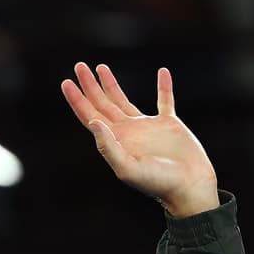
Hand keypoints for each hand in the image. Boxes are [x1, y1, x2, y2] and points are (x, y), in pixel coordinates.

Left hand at [61, 63, 217, 216]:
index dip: (77, 100)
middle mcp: (127, 132)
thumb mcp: (127, 168)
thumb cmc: (157, 183)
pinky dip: (164, 86)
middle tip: (79, 66)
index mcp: (115, 142)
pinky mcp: (169, 124)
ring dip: (111, 84)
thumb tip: (93, 123)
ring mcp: (147, 127)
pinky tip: (162, 72)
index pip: (90, 117)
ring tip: (101, 67)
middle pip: (102, 104)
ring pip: (123, 100)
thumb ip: (109, 147)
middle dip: (90, 86)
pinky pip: (165, 100)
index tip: (66, 82)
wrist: (187, 188)